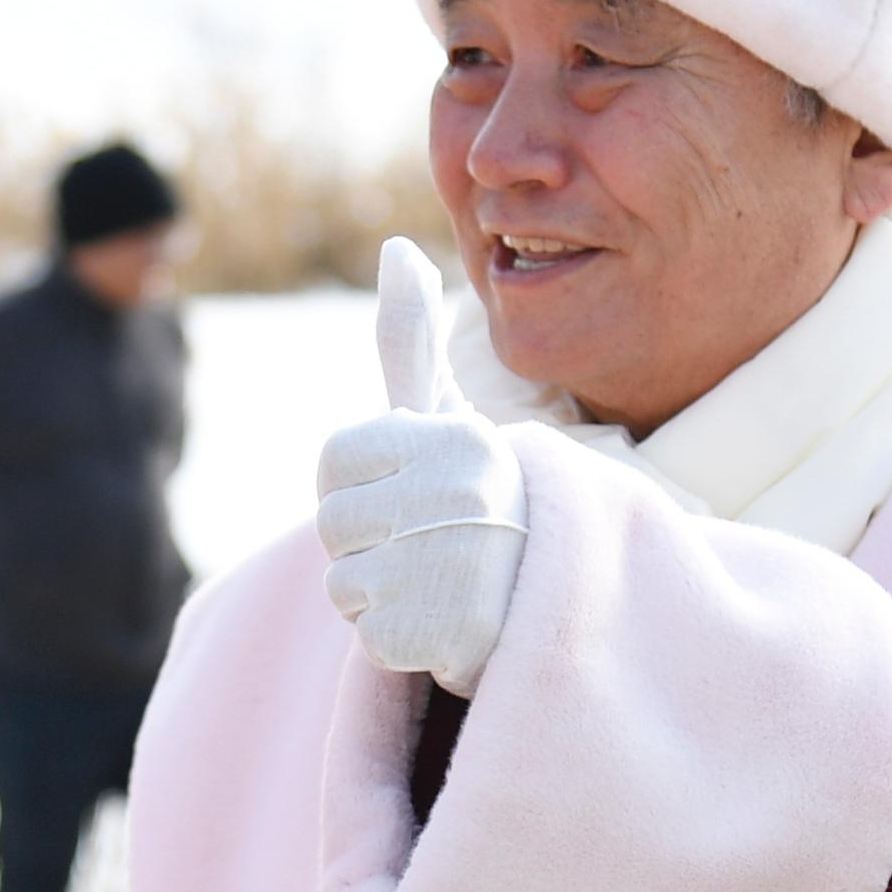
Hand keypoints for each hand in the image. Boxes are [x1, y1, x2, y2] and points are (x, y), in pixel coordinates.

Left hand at [320, 242, 528, 693]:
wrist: (559, 593)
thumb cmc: (486, 495)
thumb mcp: (449, 416)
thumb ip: (411, 340)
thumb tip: (396, 249)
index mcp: (448, 439)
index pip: (334, 461)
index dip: (360, 483)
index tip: (412, 491)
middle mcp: (452, 495)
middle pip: (332, 524)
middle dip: (369, 542)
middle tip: (431, 543)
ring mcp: (449, 567)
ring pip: (344, 584)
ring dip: (381, 594)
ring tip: (440, 583)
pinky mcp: (444, 635)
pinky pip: (371, 638)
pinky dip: (402, 642)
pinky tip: (448, 626)